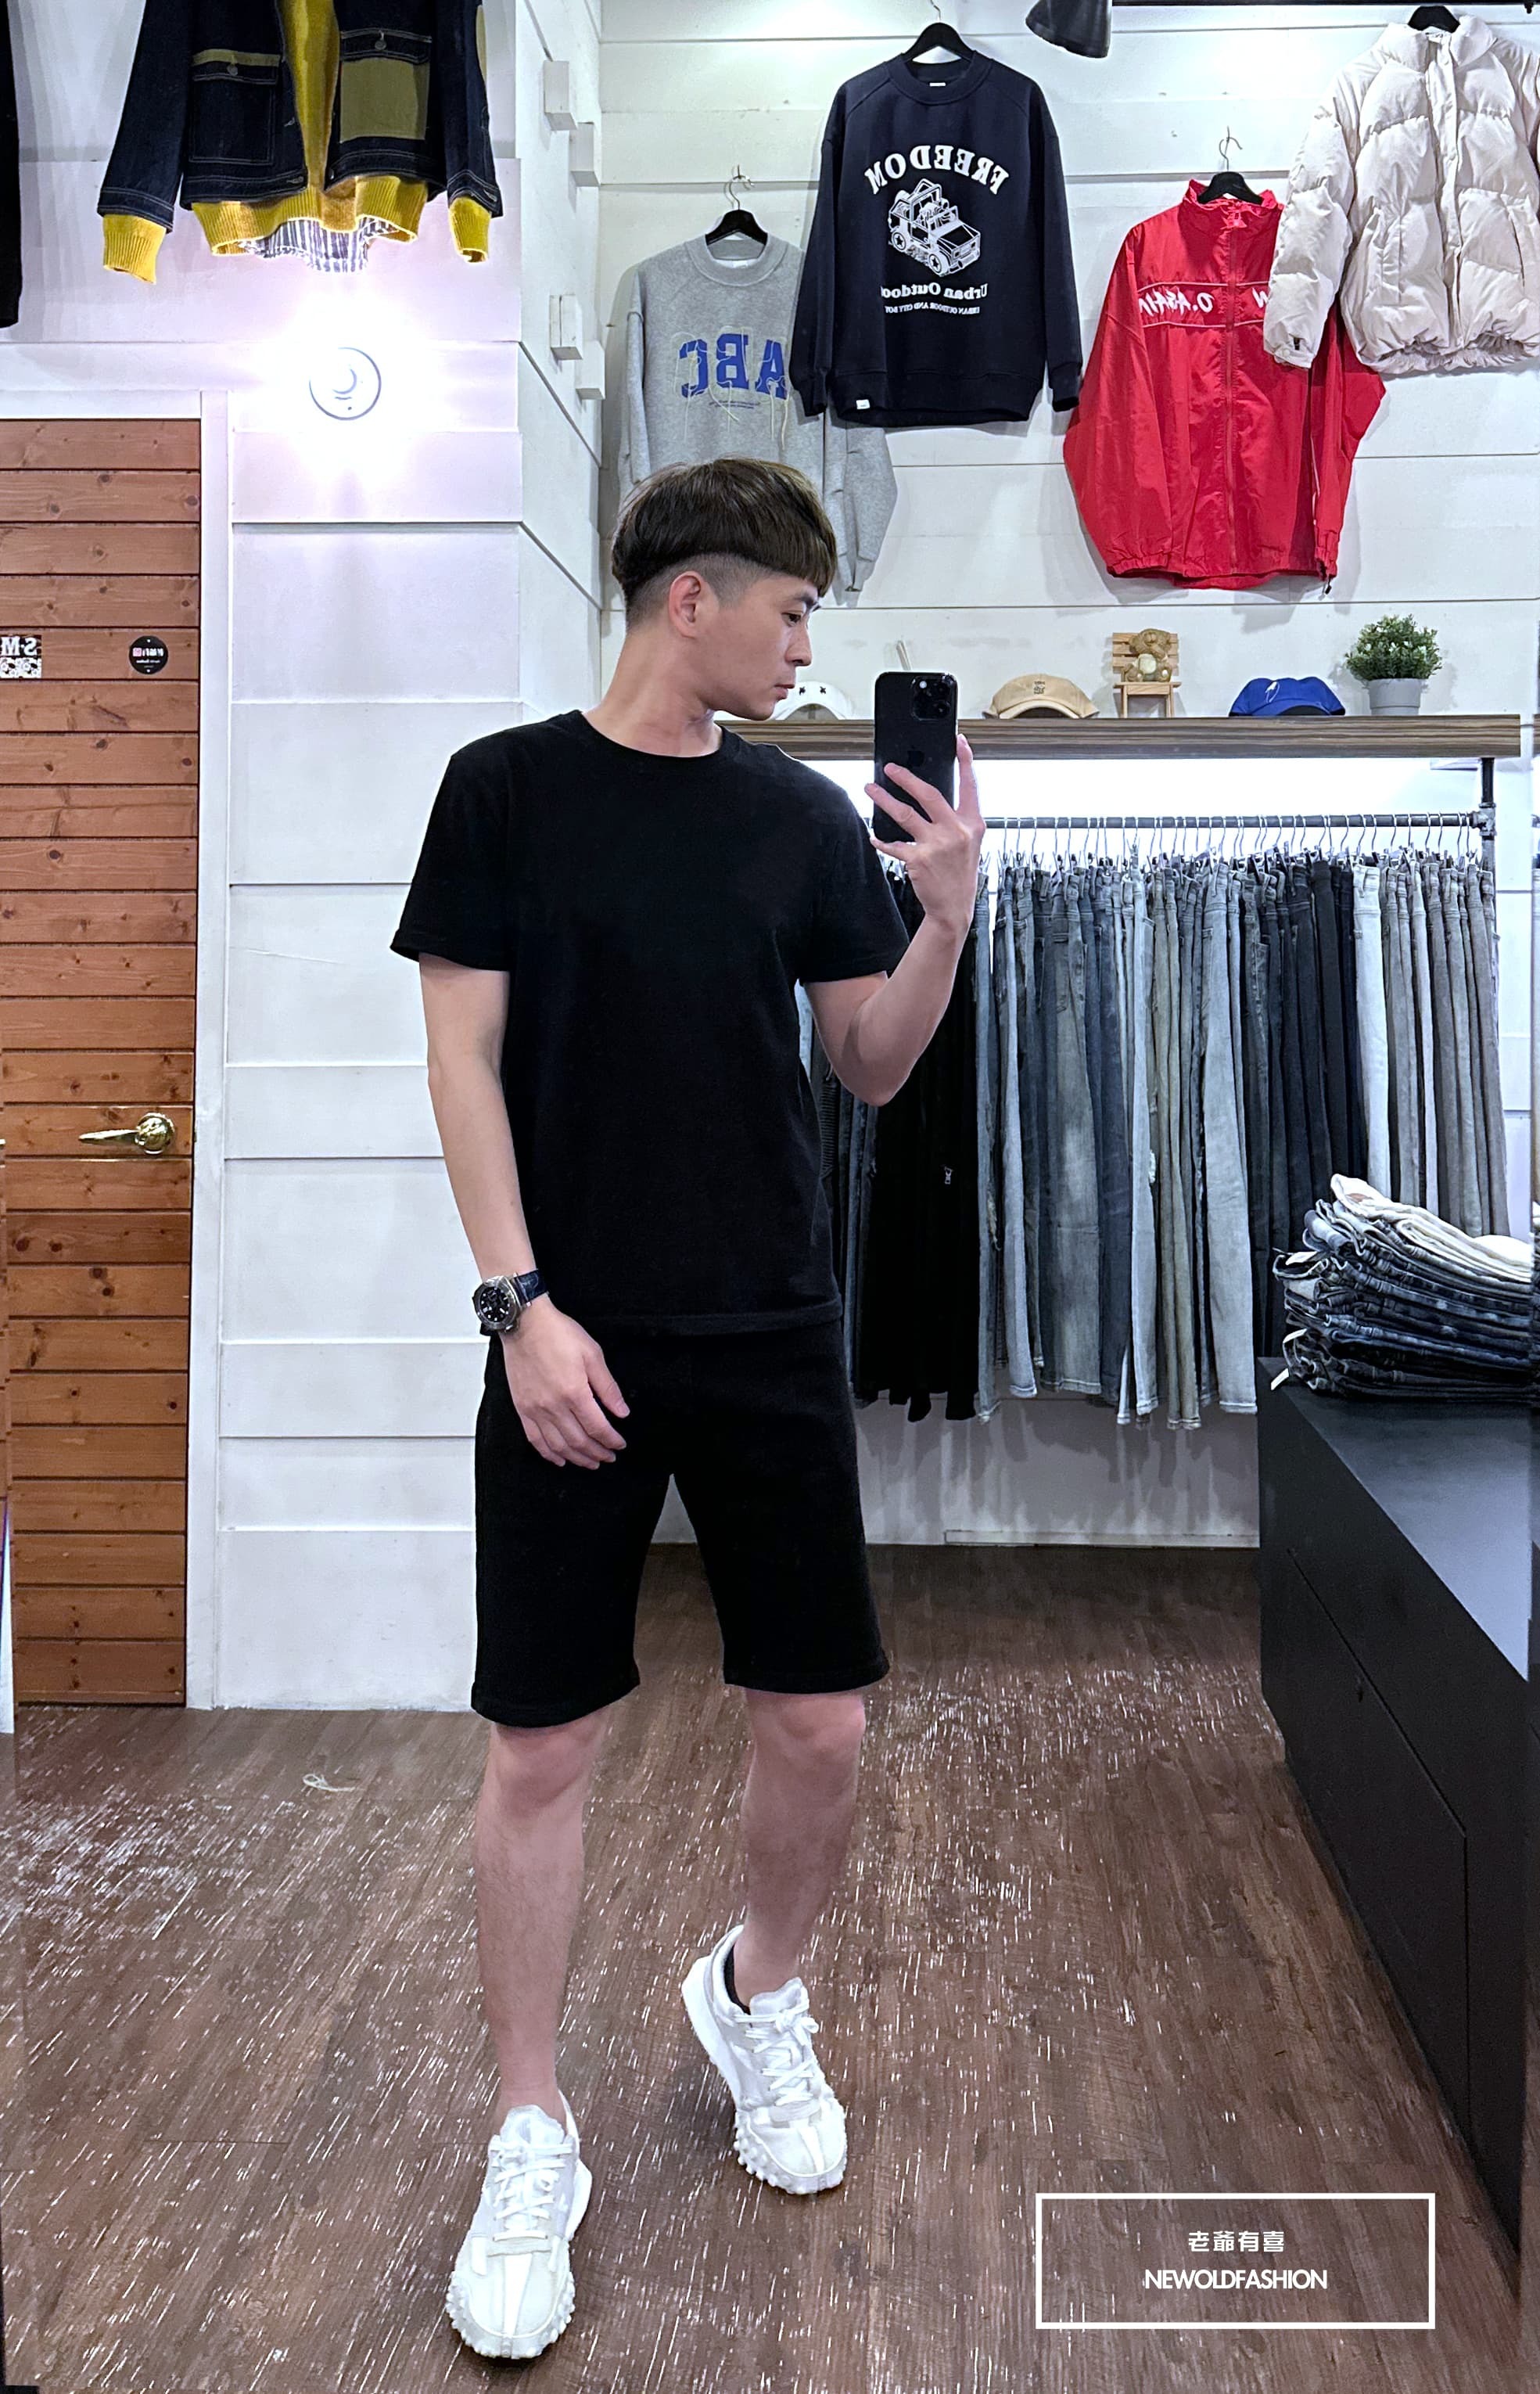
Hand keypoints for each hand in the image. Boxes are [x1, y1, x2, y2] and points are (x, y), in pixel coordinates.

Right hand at [496, 1299, 629, 1466]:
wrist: (525, 1324)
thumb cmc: (557, 1334)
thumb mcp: (593, 1355)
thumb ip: (608, 1387)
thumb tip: (621, 1411)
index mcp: (574, 1392)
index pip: (597, 1427)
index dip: (611, 1440)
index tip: (619, 1444)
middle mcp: (553, 1405)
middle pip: (579, 1441)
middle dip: (597, 1453)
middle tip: (608, 1457)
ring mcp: (535, 1409)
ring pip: (558, 1445)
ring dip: (577, 1458)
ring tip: (590, 1462)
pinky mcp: (522, 1408)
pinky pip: (535, 1439)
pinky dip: (549, 1454)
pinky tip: (559, 1458)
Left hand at [865, 730, 983, 938]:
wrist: (953, 909)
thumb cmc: (959, 876)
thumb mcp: (969, 845)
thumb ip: (955, 821)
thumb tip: (930, 801)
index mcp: (972, 824)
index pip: (970, 785)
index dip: (965, 761)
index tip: (959, 741)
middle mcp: (956, 831)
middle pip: (928, 793)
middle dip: (907, 777)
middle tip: (890, 768)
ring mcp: (937, 844)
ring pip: (905, 814)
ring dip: (884, 799)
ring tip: (871, 790)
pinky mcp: (919, 859)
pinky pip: (894, 844)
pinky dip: (881, 840)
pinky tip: (874, 836)